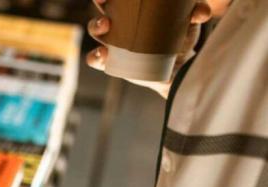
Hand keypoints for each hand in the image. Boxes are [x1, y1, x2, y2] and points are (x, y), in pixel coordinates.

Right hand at [87, 0, 211, 97]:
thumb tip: (201, 13)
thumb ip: (196, 12)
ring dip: (96, 26)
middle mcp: (119, 23)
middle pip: (102, 7)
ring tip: (105, 26)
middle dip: (100, 1)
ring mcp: (112, 43)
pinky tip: (102, 54)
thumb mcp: (189, 22)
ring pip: (96, 31)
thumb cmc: (180, 38)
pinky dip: (95, 57)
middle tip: (106, 1)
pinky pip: (95, 60)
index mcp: (133, 8)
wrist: (178, 69)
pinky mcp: (111, 63)